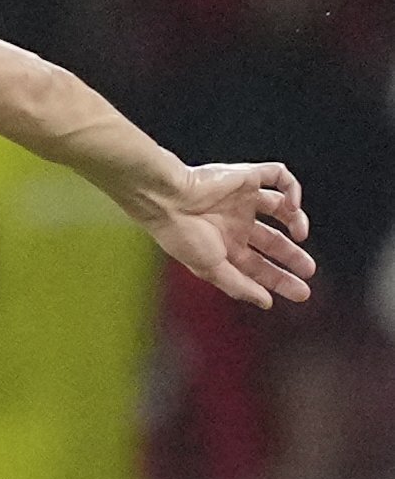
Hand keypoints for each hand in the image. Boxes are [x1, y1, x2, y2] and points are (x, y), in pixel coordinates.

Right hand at [140, 160, 312, 308]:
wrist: (168, 199)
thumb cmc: (181, 235)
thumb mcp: (211, 268)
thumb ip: (239, 286)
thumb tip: (266, 302)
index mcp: (224, 245)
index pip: (259, 265)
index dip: (280, 279)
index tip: (301, 292)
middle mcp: (236, 222)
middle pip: (273, 241)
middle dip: (292, 257)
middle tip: (309, 271)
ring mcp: (243, 199)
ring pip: (282, 208)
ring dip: (297, 220)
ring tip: (301, 233)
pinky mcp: (247, 176)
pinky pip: (279, 176)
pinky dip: (292, 189)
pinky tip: (292, 205)